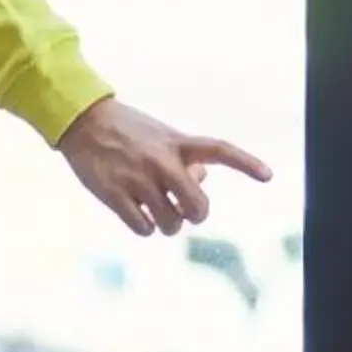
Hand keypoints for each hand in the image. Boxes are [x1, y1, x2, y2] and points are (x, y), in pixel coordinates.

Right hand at [55, 97, 271, 236]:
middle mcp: (161, 161)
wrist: (82, 121)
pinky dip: (145, 227)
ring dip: (167, 224)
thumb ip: (185, 158)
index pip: (219, 149)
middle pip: (198, 207)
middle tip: (182, 209)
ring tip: (154, 210)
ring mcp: (138, 179)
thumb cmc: (128, 131)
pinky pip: (144, 229)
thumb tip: (202, 182)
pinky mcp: (114, 194)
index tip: (269, 176)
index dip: (246, 163)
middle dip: (194, 215)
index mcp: (176, 143)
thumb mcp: (162, 135)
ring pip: (171, 224)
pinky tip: (137, 213)